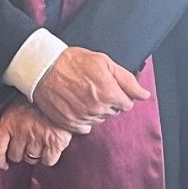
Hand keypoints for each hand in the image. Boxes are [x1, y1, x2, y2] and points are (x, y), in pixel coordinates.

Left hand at [0, 100, 72, 169]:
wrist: (62, 91)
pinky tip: (50, 147)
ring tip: (39, 141)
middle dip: (19, 153)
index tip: (1, 164)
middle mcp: (22, 131)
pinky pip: (48, 161)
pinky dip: (49, 157)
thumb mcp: (15, 103)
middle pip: (15, 156)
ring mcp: (39, 138)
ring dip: (34, 154)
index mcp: (9, 121)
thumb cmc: (37, 98)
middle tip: (26, 143)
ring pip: (31, 159)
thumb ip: (7, 120)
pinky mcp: (55, 143)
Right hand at [31, 47, 150, 132]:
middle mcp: (98, 109)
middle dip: (107, 102)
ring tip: (81, 94)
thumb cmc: (73, 61)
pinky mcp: (70, 123)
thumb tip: (144, 95)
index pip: (127, 104)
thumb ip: (127, 80)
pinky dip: (83, 118)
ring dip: (95, 110)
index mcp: (110, 94)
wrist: (43, 67)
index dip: (119, 94)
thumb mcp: (104, 62)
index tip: (107, 86)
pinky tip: (75, 105)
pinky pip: (85, 127)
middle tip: (92, 88)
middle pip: (113, 112)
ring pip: (99, 119)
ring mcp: (84, 117)